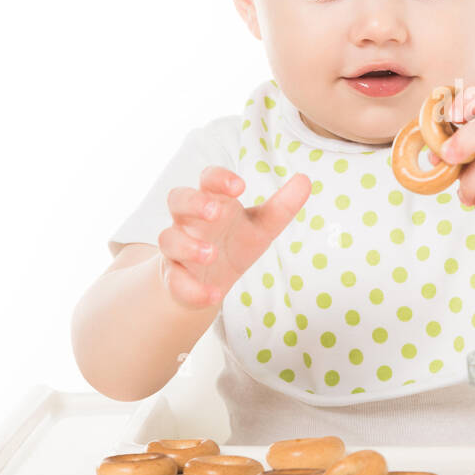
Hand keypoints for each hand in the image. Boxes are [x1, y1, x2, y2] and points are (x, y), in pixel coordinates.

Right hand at [158, 167, 311, 310]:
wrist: (210, 281)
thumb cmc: (235, 243)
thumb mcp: (262, 226)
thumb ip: (283, 206)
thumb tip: (305, 179)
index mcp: (213, 201)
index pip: (208, 179)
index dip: (219, 178)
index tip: (241, 186)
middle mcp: (189, 221)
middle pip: (177, 199)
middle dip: (194, 203)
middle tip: (215, 213)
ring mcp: (178, 249)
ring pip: (169, 239)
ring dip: (188, 246)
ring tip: (212, 254)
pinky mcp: (174, 277)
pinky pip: (175, 281)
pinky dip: (192, 289)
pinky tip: (214, 296)